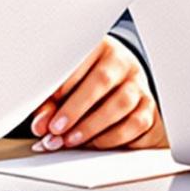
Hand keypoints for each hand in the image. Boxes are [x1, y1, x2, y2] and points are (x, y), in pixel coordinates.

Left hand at [29, 37, 163, 151]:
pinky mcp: (148, 107)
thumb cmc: (84, 88)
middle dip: (75, 108)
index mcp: (97, 48)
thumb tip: (41, 125)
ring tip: (71, 139)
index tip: (48, 103)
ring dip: (92, 125)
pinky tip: (94, 142)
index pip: (82, 57)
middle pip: (102, 80)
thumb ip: (50, 105)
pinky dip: (112, 137)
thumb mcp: (62, 90)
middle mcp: (121, 62)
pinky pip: (135, 123)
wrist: (119, 95)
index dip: (64, 82)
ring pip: (121, 102)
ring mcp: (138, 84)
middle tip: (56, 129)